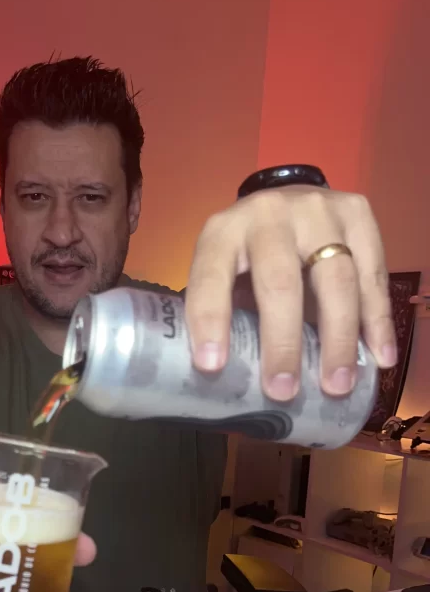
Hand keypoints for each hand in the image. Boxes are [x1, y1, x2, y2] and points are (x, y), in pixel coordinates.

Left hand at [184, 186, 396, 399]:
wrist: (287, 202)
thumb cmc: (249, 256)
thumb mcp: (226, 273)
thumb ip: (227, 312)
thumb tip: (231, 380)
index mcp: (223, 233)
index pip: (211, 276)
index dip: (209, 320)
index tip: (212, 366)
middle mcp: (269, 214)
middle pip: (280, 280)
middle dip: (282, 341)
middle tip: (283, 390)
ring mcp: (318, 210)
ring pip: (335, 279)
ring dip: (339, 338)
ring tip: (337, 385)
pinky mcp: (358, 214)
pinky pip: (373, 274)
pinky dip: (377, 320)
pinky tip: (381, 357)